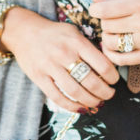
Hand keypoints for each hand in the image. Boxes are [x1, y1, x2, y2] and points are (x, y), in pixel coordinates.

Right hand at [0, 6, 119, 112]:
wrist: (24, 31)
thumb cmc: (54, 33)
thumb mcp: (74, 32)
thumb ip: (89, 47)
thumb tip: (108, 66)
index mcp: (77, 42)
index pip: (102, 64)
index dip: (113, 77)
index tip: (114, 81)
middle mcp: (64, 54)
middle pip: (91, 81)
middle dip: (105, 93)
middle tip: (109, 95)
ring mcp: (50, 66)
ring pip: (75, 91)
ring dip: (90, 101)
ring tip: (98, 103)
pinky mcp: (39, 77)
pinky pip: (57, 97)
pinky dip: (71, 106)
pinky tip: (81, 108)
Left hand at [89, 0, 139, 64]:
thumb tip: (94, 1)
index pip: (104, 10)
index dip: (95, 10)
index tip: (97, 10)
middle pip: (106, 26)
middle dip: (105, 23)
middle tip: (112, 21)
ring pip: (111, 42)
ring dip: (108, 38)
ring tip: (115, 33)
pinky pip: (120, 59)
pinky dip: (111, 54)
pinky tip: (113, 48)